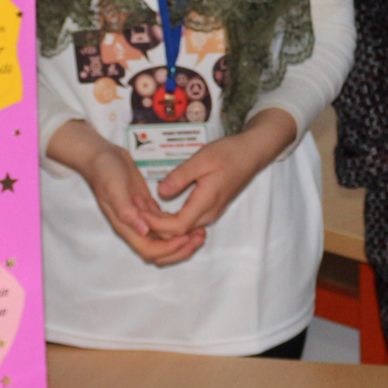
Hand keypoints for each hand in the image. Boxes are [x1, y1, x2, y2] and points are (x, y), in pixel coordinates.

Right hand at [46, 120, 200, 266]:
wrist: (101, 157)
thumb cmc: (104, 172)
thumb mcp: (114, 189)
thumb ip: (126, 211)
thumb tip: (143, 231)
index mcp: (125, 227)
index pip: (150, 251)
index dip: (169, 249)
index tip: (186, 237)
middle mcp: (134, 227)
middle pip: (159, 251)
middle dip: (180, 250)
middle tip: (199, 238)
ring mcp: (141, 218)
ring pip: (163, 240)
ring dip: (181, 240)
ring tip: (200, 231)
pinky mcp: (147, 208)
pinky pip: (164, 224)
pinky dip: (178, 226)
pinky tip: (191, 217)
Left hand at [151, 110, 298, 266]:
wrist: (252, 153)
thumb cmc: (229, 153)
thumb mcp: (202, 159)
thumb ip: (180, 176)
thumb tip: (161, 192)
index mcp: (206, 202)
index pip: (176, 227)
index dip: (155, 224)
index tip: (138, 211)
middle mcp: (209, 213)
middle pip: (177, 233)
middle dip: (154, 225)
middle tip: (134, 208)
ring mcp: (211, 213)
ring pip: (182, 230)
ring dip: (161, 223)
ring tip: (142, 207)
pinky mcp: (210, 209)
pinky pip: (188, 222)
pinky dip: (170, 219)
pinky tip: (158, 207)